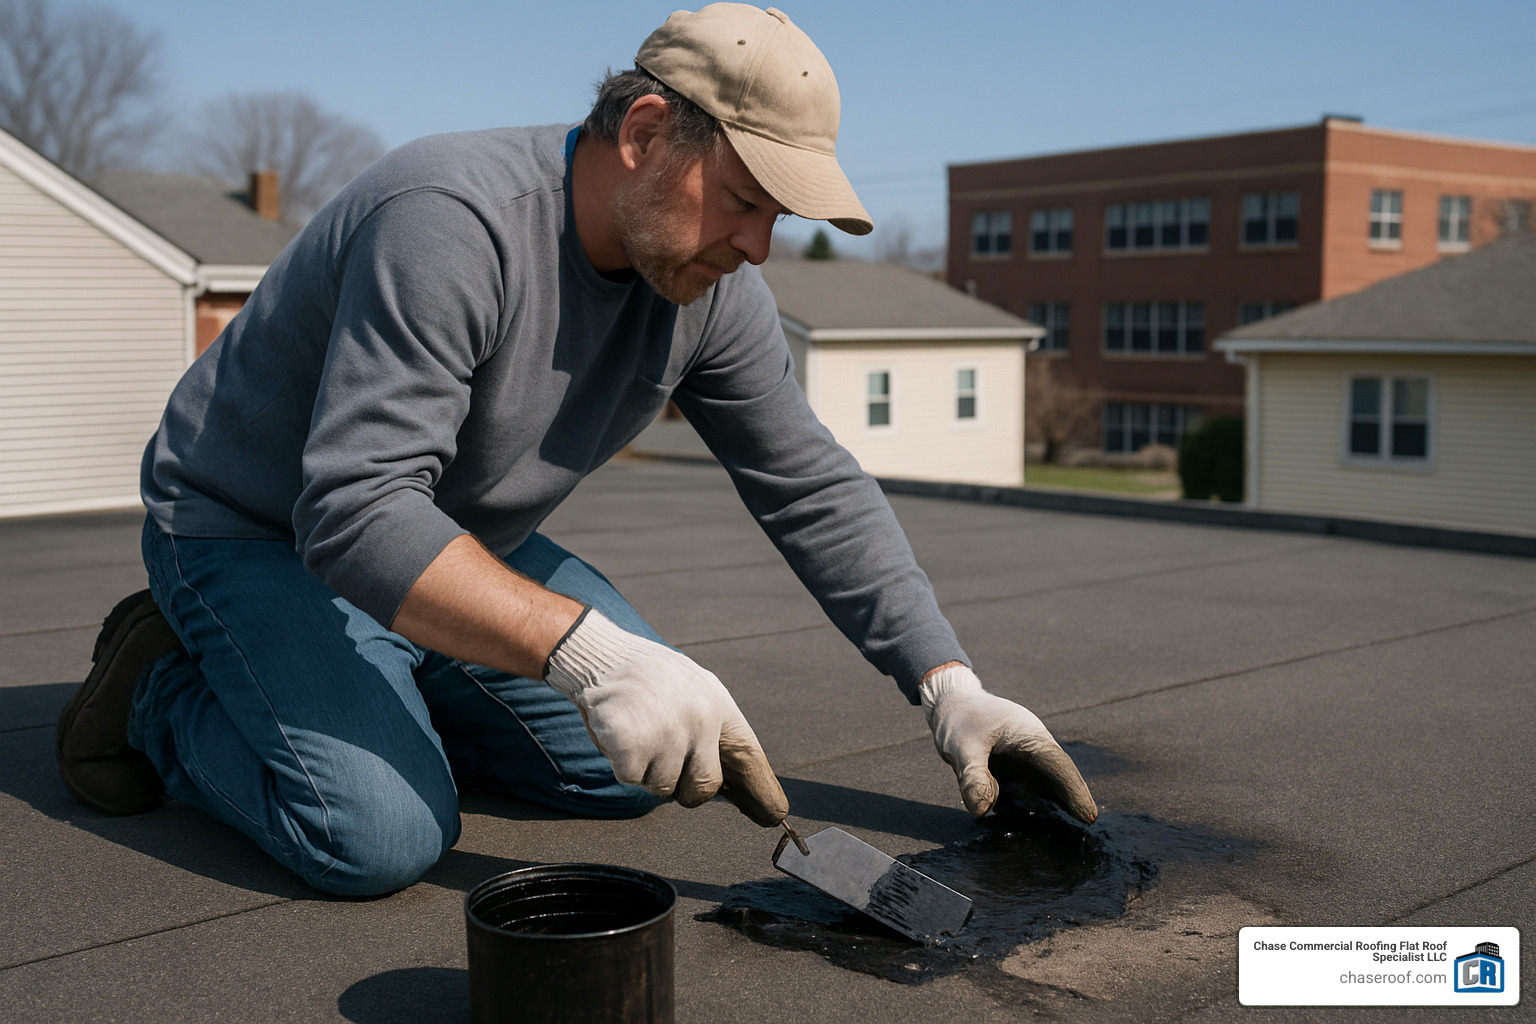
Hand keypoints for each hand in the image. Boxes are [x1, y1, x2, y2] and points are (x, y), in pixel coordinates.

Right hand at [544, 609, 788, 825]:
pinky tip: (620, 732)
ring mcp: (667, 732)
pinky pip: (631, 777)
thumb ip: (711, 732)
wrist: (603, 655)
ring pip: (662, 786)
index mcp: (718, 705)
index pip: (748, 756)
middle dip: (684, 788)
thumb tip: (728, 784)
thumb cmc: (648, 679)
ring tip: (639, 731)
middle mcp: (700, 719)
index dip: (761, 790)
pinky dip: (621, 763)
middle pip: (704, 788)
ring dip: (647, 769)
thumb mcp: (694, 692)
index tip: (774, 815)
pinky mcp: (633, 744)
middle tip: (664, 759)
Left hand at [920, 664, 1095, 822]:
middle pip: (1059, 774)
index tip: (1088, 815)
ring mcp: (1026, 756)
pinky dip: (1040, 801)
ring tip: (1073, 829)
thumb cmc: (959, 719)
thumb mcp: (961, 747)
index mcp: (1029, 734)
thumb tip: (983, 811)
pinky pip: (1032, 785)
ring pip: (1048, 781)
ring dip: (1059, 802)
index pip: (1057, 765)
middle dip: (1075, 798)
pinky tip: (1044, 822)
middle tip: (1089, 825)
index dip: (1073, 791)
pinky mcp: (1016, 765)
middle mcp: (1034, 744)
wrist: (951, 703)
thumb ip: (972, 777)